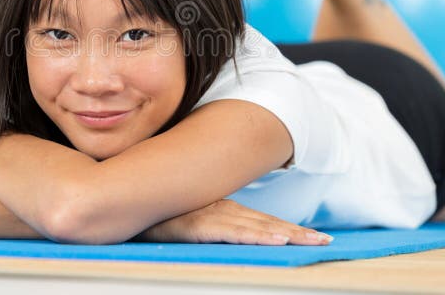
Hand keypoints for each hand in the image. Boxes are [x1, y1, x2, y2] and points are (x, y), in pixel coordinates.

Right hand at [132, 199, 332, 244]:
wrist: (118, 201)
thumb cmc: (149, 212)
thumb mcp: (180, 218)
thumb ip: (202, 223)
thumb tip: (219, 230)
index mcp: (219, 209)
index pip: (259, 221)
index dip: (286, 228)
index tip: (313, 237)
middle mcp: (217, 209)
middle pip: (264, 223)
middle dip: (296, 233)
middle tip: (325, 243)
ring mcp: (206, 216)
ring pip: (252, 227)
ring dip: (282, 234)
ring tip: (309, 242)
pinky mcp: (193, 225)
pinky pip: (228, 233)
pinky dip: (253, 236)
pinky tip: (273, 241)